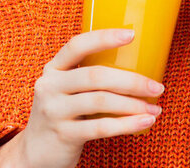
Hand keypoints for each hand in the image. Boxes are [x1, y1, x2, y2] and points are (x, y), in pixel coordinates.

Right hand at [0, 29, 162, 167]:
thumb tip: (136, 66)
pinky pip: (100, 128)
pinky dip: (127, 125)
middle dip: (131, 80)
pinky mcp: (63, 135)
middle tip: (156, 87)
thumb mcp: (65, 89)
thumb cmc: (62, 114)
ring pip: (101, 102)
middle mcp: (50, 86)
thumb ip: (86, 76)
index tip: (131, 34)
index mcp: (53, 68)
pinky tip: (144, 122)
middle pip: (95, 76)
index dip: (104, 37)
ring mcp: (54, 111)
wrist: (34, 154)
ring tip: (154, 108)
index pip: (77, 45)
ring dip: (133, 105)